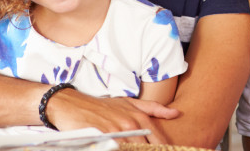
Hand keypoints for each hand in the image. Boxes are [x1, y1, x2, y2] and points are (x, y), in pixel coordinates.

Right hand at [46, 89, 178, 143]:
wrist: (73, 104)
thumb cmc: (103, 106)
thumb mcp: (129, 103)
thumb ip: (153, 108)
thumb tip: (176, 113)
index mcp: (139, 117)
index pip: (157, 140)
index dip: (161, 148)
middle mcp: (130, 125)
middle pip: (145, 148)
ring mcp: (115, 132)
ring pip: (132, 149)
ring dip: (133, 150)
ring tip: (128, 147)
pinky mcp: (101, 138)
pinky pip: (114, 149)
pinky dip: (118, 149)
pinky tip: (117, 148)